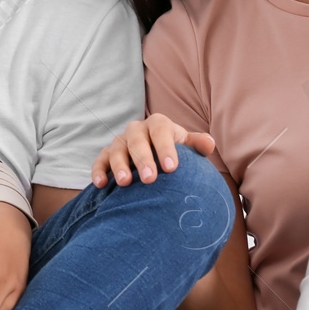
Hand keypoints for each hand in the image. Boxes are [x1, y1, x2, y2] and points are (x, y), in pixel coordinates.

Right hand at [90, 113, 216, 188]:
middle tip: (150, 179)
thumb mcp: (186, 146)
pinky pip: (100, 161)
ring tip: (125, 183)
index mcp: (158, 125)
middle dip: (143, 159)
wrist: (154, 156)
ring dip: (120, 166)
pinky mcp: (106, 155)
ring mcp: (120, 142)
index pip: (161, 131)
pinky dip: (99, 171)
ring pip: (117, 150)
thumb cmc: (172, 152)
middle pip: (137, 141)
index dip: (165, 148)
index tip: (171, 168)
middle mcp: (136, 130)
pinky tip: (101, 184)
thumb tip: (209, 144)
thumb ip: (197, 144)